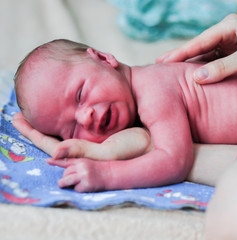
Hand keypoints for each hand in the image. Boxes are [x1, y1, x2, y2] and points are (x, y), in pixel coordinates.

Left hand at [13, 112, 152, 160]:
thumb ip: (84, 154)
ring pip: (64, 136)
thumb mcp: (111, 152)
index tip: (17, 118)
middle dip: (36, 129)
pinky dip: (67, 123)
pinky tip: (66, 115)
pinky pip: (78, 131)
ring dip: (49, 126)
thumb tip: (53, 155)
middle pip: (53, 141)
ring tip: (34, 115)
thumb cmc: (138, 148)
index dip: (34, 134)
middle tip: (18, 115)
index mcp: (85, 157)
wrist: (158, 140)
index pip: (52, 147)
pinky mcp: (101, 138)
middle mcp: (85, 152)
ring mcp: (93, 144)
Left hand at [47, 158, 107, 191]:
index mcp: (81, 160)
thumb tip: (63, 174)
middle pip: (64, 173)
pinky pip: (75, 189)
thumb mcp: (87, 163)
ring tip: (73, 185)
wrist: (112, 173)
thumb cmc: (98, 170)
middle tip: (77, 180)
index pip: (65, 161)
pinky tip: (86, 187)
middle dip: (67, 178)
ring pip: (65, 181)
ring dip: (66, 184)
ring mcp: (83, 175)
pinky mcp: (86, 184)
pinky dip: (79, 190)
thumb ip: (76, 165)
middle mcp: (81, 166)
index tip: (47, 161)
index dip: (55, 161)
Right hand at [157, 14, 236, 83]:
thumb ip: (222, 68)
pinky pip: (218, 65)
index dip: (179, 53)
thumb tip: (197, 78)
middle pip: (200, 48)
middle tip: (160, 67)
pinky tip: (197, 79)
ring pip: (208, 57)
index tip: (161, 62)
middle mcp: (229, 34)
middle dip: (182, 58)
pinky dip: (208, 72)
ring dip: (194, 66)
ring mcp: (234, 46)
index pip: (199, 41)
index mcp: (230, 26)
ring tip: (174, 75)